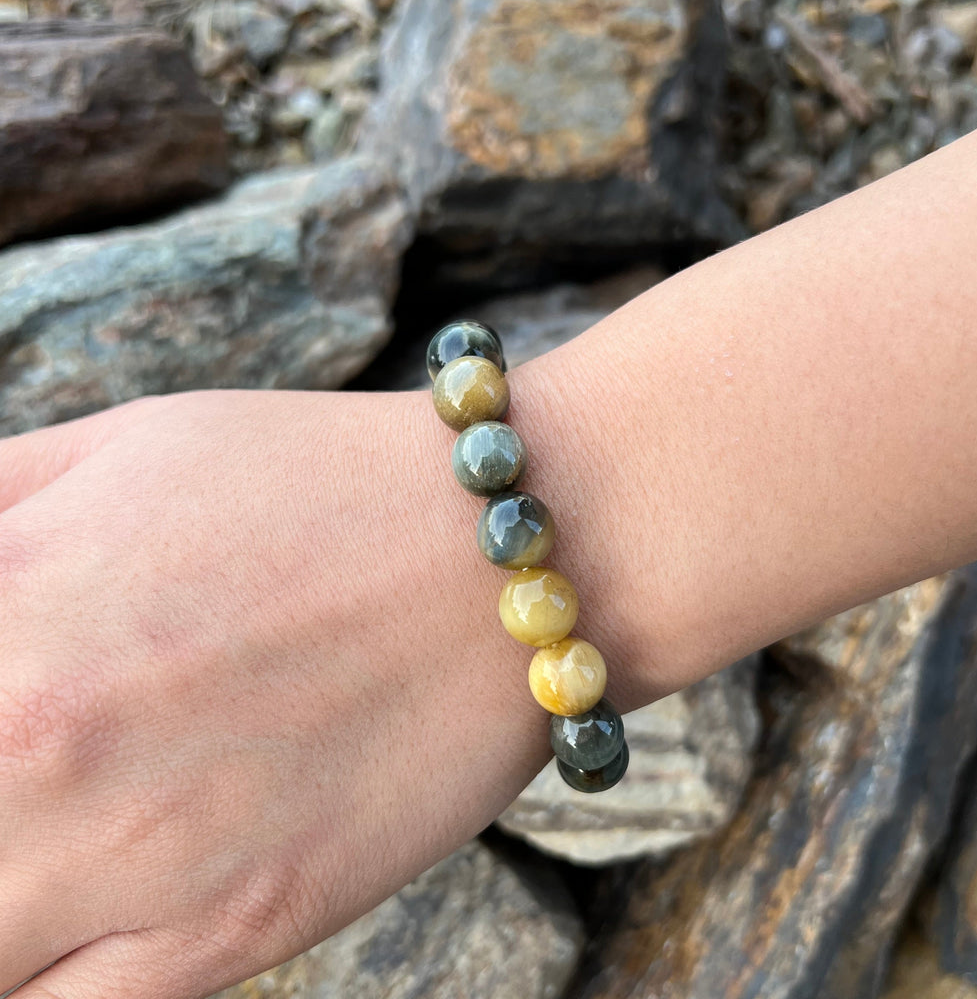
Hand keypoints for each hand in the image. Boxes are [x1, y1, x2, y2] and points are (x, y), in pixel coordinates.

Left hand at [0, 388, 554, 998]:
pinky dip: (34, 972)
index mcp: (3, 606)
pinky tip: (57, 918)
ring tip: (37, 836)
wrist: (510, 554)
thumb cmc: (316, 481)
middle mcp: (39, 747)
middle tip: (20, 769)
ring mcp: (136, 864)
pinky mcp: (232, 934)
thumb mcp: (116, 448)